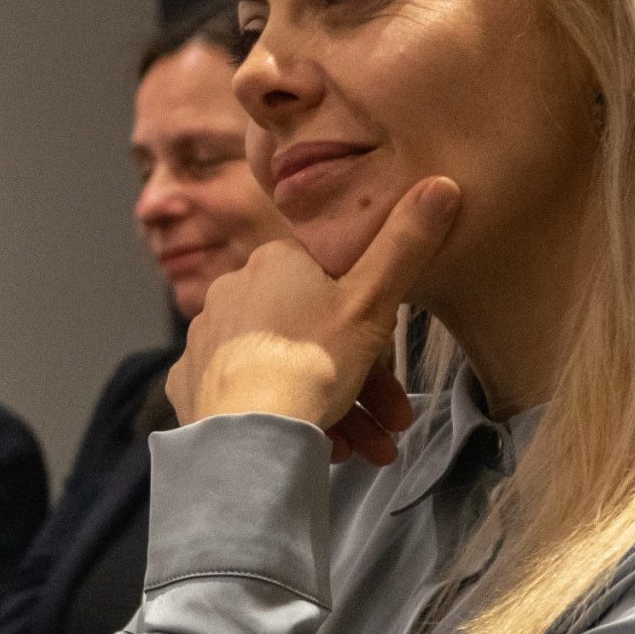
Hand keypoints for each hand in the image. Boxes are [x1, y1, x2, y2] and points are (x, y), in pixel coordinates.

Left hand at [167, 178, 459, 465]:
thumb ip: (406, 244)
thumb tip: (442, 184)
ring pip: (287, 369)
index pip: (334, 284)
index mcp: (274, 261)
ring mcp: (207, 339)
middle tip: (391, 423)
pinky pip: (248, 396)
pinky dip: (283, 417)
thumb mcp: (373, 302)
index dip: (374, 326)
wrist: (249, 434)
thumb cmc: (313, 363)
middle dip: (363, 383)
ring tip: (367, 450)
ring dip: (336, 409)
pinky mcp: (192, 384)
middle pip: (315, 334)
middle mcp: (232, 290)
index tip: (396, 368)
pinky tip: (313, 444)